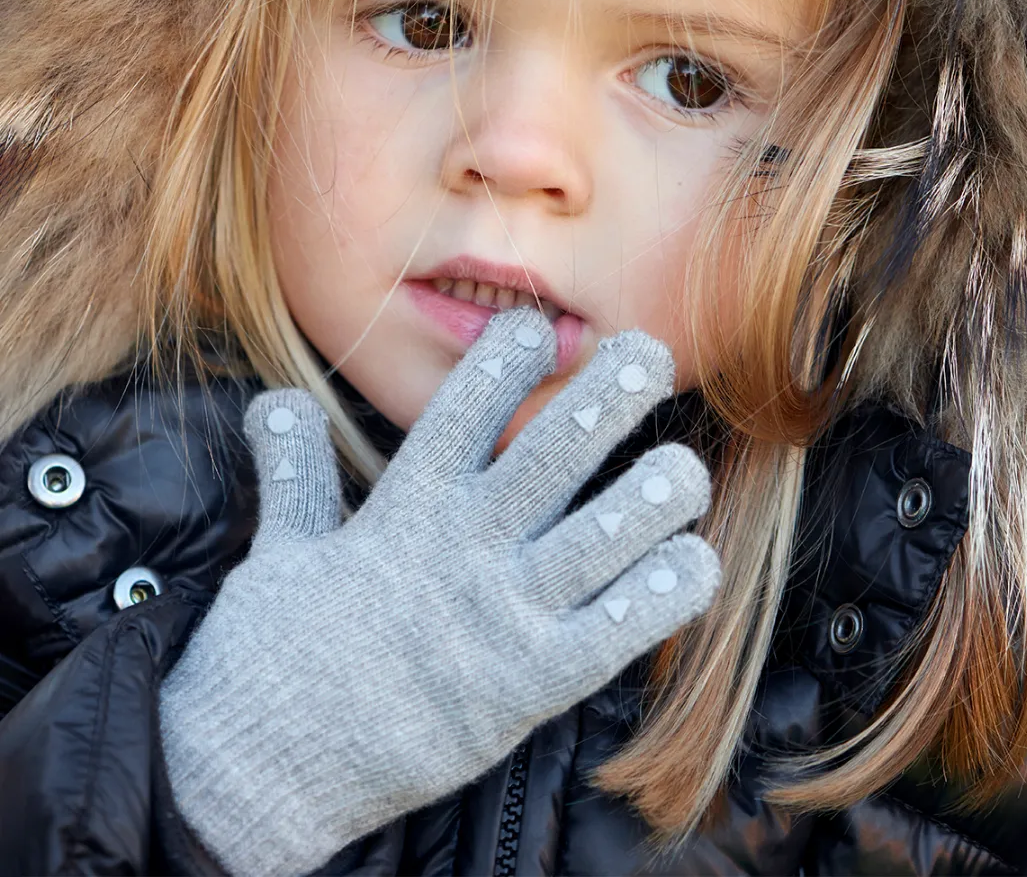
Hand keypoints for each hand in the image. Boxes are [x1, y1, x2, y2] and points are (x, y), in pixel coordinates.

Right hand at [159, 308, 720, 876]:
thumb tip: (274, 402)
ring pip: (602, 535)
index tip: (538, 328)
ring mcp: (500, 616)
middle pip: (551, 453)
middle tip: (650, 353)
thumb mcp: (280, 548)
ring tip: (686, 468)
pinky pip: (615, 631)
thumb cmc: (274, 654)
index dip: (505, 358)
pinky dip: (661, 596)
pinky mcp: (529, 686)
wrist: (265, 768)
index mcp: (403, 508)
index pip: (464, 409)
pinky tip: (691, 564)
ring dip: (654, 495)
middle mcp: (461, 547)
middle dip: (608, 395)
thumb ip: (294, 469)